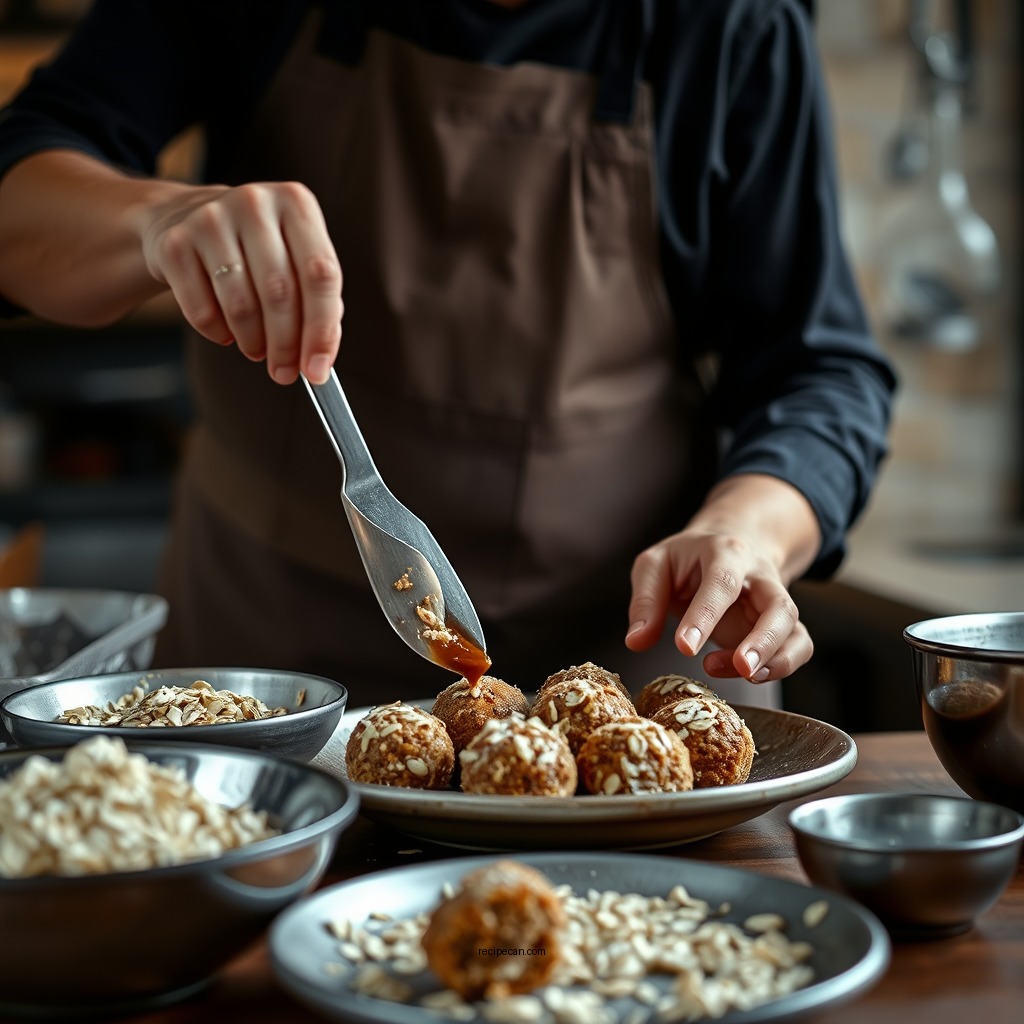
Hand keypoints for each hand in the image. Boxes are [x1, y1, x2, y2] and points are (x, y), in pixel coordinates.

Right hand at [140, 181, 342, 384]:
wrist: (185, 216)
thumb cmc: (257, 248)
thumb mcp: (295, 258)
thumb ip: (318, 302)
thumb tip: (320, 358)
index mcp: (296, 204)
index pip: (321, 274)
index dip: (322, 330)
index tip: (318, 369)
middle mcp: (254, 203)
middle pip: (280, 293)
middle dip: (286, 345)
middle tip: (285, 372)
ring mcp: (210, 219)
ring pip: (241, 306)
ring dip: (253, 343)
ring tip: (258, 350)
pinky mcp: (174, 243)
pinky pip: (203, 311)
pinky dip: (219, 334)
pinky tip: (226, 331)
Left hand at [623, 475, 819, 681]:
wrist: (730, 542)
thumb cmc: (688, 558)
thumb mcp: (656, 565)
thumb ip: (646, 601)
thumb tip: (637, 641)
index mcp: (724, 553)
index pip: (720, 583)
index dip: (705, 616)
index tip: (684, 647)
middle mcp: (758, 576)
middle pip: (778, 606)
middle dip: (763, 641)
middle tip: (740, 667)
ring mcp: (774, 601)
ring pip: (793, 629)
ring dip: (774, 659)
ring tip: (739, 673)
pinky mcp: (781, 625)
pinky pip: (799, 645)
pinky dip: (783, 665)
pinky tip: (750, 675)